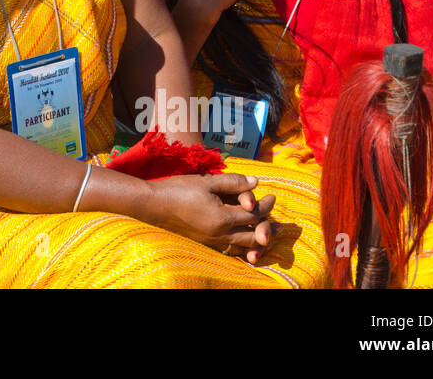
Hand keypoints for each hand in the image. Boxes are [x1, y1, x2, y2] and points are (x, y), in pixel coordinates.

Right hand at [146, 172, 277, 262]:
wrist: (153, 205)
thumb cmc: (178, 189)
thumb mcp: (207, 181)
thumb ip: (233, 182)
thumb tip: (256, 182)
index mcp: (222, 217)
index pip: (253, 214)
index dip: (266, 205)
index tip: (271, 196)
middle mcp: (219, 234)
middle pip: (253, 235)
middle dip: (268, 227)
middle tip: (279, 222)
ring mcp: (212, 241)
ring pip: (244, 247)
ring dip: (259, 241)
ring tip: (269, 236)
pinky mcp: (206, 243)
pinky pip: (230, 251)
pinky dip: (243, 249)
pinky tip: (247, 244)